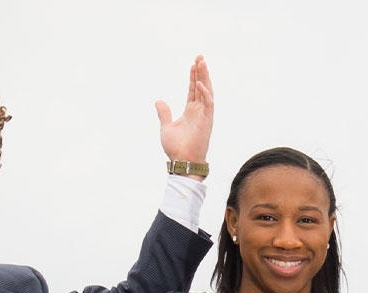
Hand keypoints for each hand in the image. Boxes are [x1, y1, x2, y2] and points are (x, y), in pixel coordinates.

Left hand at [156, 56, 213, 177]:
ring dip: (205, 77)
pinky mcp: (207, 121)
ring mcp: (204, 115)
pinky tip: (199, 83)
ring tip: (202, 62)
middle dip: (201, 72)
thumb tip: (159, 101)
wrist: (181, 161)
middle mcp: (199, 111)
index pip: (193, 90)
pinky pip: (208, 104)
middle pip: (202, 87)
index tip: (193, 64)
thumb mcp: (166, 126)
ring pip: (206, 92)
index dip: (193, 76)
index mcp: (191, 111)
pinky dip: (204, 93)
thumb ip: (164, 113)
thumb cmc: (176, 148)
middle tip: (200, 57)